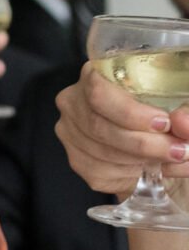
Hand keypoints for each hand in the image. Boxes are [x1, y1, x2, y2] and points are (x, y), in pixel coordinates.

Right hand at [55, 59, 188, 195]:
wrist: (156, 134)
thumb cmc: (165, 111)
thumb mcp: (179, 101)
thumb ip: (185, 109)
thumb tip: (184, 124)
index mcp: (94, 76)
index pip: (98, 94)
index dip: (130, 113)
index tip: (165, 123)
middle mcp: (74, 103)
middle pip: (99, 127)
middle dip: (145, 143)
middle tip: (180, 149)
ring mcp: (71, 134)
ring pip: (103, 153)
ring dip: (145, 160)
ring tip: (178, 159)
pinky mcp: (78, 161)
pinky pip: (102, 172)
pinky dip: (135, 174)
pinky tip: (157, 168)